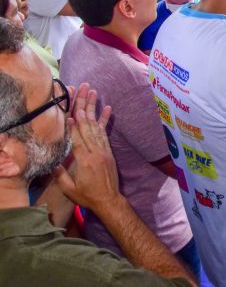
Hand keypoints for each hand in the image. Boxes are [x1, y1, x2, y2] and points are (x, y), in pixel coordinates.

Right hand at [54, 84, 115, 212]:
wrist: (109, 200)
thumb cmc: (87, 196)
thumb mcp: (69, 189)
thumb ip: (61, 174)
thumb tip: (52, 161)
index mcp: (84, 160)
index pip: (77, 137)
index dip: (73, 123)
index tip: (70, 108)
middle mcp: (95, 152)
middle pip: (87, 125)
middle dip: (84, 105)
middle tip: (83, 88)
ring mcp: (103, 150)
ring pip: (96, 126)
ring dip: (94, 108)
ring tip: (93, 92)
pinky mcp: (109, 151)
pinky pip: (106, 133)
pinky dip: (105, 120)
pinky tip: (107, 108)